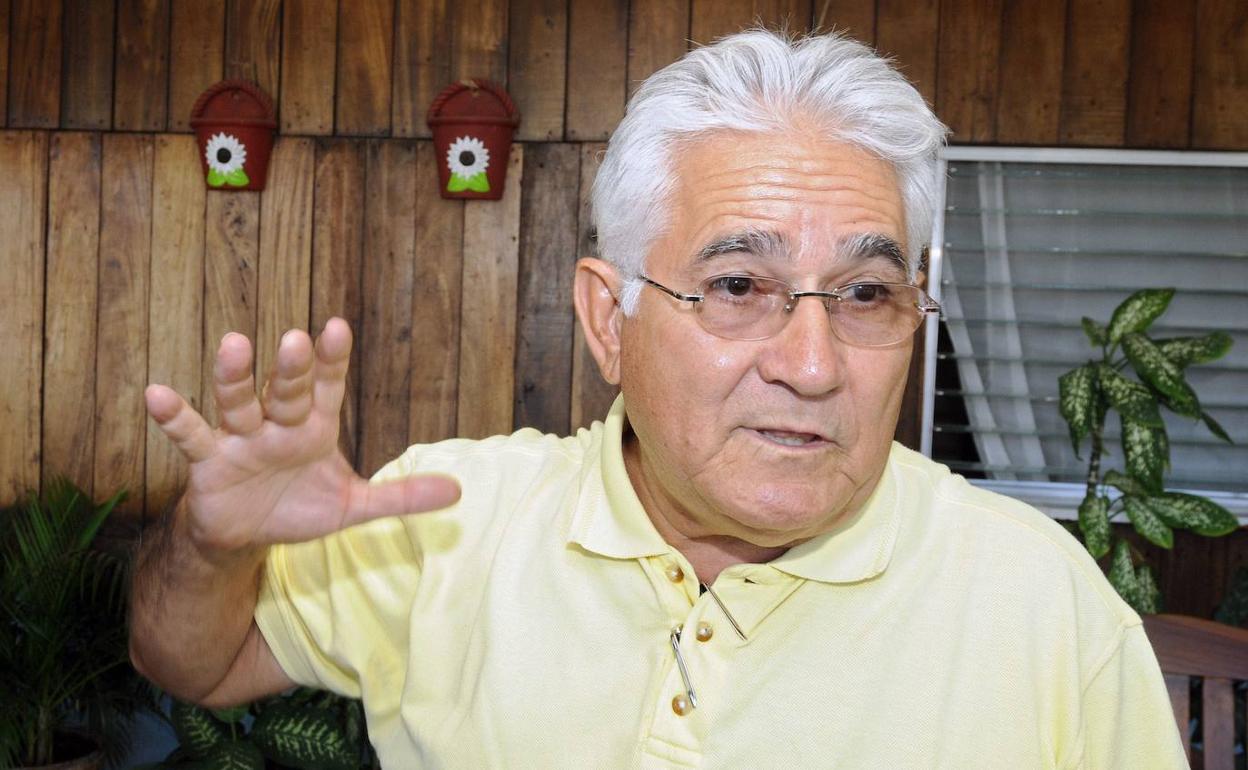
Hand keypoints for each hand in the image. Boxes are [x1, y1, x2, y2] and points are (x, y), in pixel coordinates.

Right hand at [145, 318, 459, 559]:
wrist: (247, 536)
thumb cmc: (301, 507)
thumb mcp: (354, 506)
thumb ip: (401, 497)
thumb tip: (458, 491)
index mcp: (314, 426)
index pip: (326, 387)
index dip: (331, 360)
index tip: (337, 327)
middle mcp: (277, 423)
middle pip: (285, 390)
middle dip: (291, 368)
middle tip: (297, 339)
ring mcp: (241, 438)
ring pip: (238, 401)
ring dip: (234, 377)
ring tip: (234, 343)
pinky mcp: (208, 461)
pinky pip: (190, 434)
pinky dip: (174, 415)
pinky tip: (155, 393)